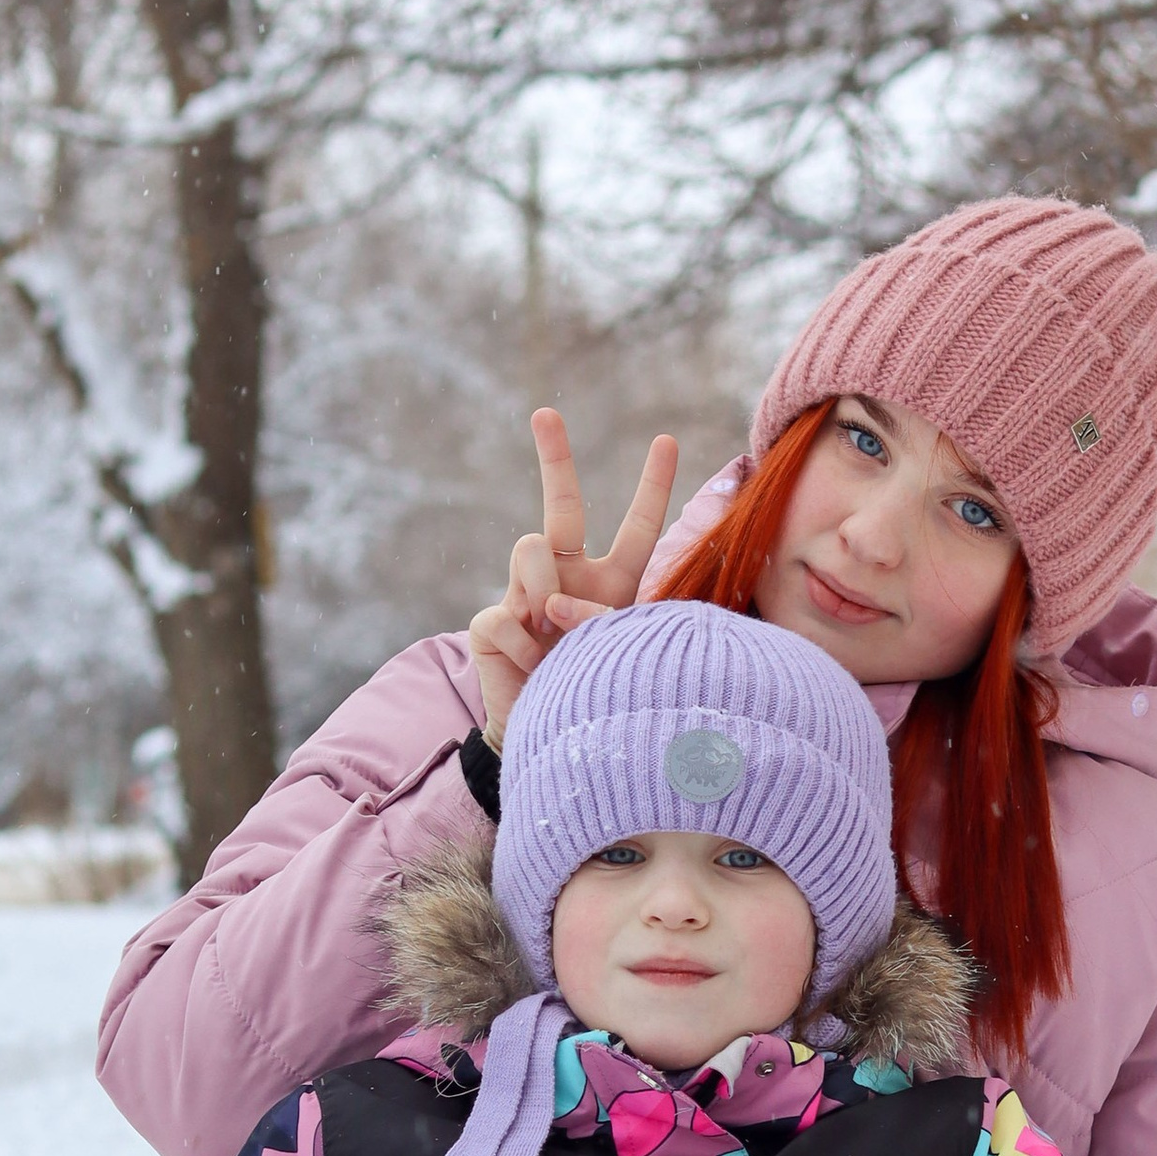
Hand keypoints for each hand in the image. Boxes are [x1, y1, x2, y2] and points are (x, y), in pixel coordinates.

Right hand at [467, 408, 679, 741]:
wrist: (545, 742)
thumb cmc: (593, 695)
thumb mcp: (615, 654)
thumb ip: (593, 619)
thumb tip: (542, 603)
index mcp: (610, 584)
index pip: (635, 528)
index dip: (653, 486)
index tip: (667, 441)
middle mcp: (566, 578)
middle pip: (559, 505)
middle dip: (554, 456)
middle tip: (545, 413)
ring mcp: (523, 596)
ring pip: (529, 548)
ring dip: (544, 587)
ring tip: (549, 635)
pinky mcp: (490, 623)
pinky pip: (506, 611)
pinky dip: (523, 644)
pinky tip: (530, 666)